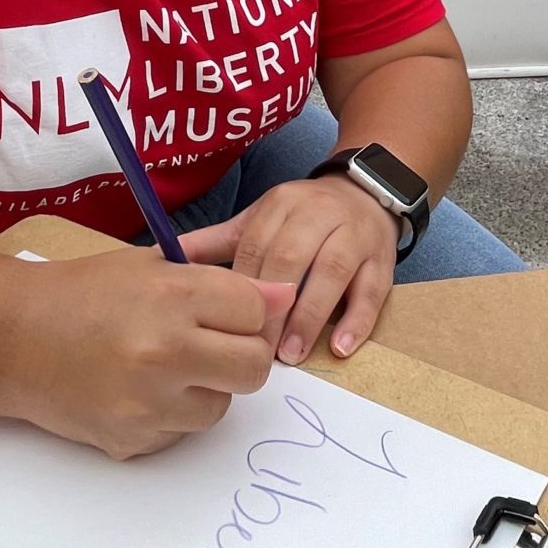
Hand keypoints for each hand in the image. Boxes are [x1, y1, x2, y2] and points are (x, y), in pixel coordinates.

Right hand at [0, 248, 274, 459]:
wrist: (10, 338)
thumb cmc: (81, 293)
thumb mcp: (149, 267)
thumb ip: (219, 284)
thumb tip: (285, 297)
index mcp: (172, 296)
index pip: (256, 312)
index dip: (244, 312)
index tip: (222, 312)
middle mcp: (164, 351)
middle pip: (254, 367)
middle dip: (239, 356)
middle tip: (210, 347)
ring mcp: (148, 403)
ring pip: (220, 407)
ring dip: (204, 390)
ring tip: (163, 368)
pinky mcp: (132, 440)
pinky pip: (180, 434)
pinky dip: (169, 417)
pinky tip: (135, 391)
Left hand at [180, 175, 398, 366]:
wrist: (366, 192)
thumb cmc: (304, 217)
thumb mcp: (259, 220)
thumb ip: (217, 242)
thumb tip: (164, 260)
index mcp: (281, 205)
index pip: (256, 246)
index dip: (242, 289)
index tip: (225, 328)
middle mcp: (319, 215)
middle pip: (293, 257)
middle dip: (273, 307)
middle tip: (257, 351)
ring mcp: (355, 236)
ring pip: (333, 273)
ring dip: (310, 316)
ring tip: (291, 354)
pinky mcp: (383, 260)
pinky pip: (372, 292)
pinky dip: (356, 321)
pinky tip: (340, 347)